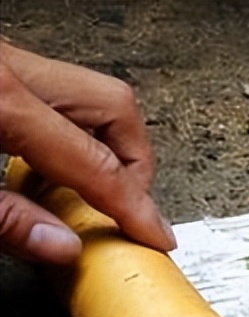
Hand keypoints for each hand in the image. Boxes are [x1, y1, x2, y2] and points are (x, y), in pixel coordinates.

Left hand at [0, 42, 175, 263]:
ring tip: (88, 188)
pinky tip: (47, 161)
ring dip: (102, 143)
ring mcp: (3, 60)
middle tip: (124, 206)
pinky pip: (52, 93)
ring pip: (89, 94)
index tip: (156, 235)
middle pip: (115, 108)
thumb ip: (5, 218)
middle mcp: (9, 68)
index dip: (134, 207)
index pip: (98, 163)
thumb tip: (61, 247)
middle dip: (133, 162)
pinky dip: (65, 128)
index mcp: (1, 98)